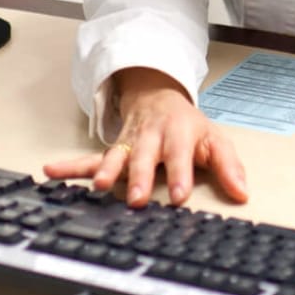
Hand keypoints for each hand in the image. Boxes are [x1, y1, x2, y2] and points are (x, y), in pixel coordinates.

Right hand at [43, 67, 248, 206]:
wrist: (158, 96)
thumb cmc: (187, 126)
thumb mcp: (215, 140)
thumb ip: (229, 166)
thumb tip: (243, 193)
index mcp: (177, 134)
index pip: (180, 155)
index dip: (180, 174)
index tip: (179, 196)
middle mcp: (150, 138)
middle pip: (145, 157)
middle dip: (140, 177)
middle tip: (138, 198)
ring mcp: (128, 143)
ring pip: (116, 156)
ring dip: (107, 170)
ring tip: (100, 186)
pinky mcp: (112, 150)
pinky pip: (88, 158)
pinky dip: (70, 166)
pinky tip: (51, 171)